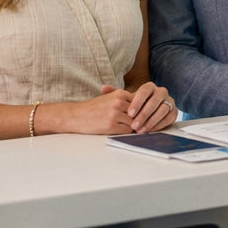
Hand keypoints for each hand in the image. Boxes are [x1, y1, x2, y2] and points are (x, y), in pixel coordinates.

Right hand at [56, 85, 176, 134]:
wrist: (76, 115)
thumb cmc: (94, 108)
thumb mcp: (109, 98)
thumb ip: (125, 101)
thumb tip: (143, 107)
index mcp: (120, 93)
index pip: (140, 102)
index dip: (145, 110)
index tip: (151, 115)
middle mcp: (119, 102)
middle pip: (140, 112)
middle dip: (143, 120)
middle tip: (150, 125)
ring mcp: (115, 113)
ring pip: (134, 122)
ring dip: (136, 128)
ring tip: (139, 131)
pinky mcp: (111, 125)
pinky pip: (126, 131)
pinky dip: (128, 133)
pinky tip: (126, 133)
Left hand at [106, 82, 177, 133]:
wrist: (149, 112)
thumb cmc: (134, 107)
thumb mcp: (125, 99)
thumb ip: (115, 93)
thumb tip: (103, 88)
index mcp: (150, 86)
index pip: (144, 91)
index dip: (137, 102)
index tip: (129, 113)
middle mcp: (161, 92)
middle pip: (154, 101)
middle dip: (144, 114)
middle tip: (134, 125)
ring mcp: (169, 101)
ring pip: (162, 110)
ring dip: (151, 121)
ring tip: (141, 130)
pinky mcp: (174, 112)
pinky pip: (168, 118)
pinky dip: (159, 124)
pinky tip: (150, 130)